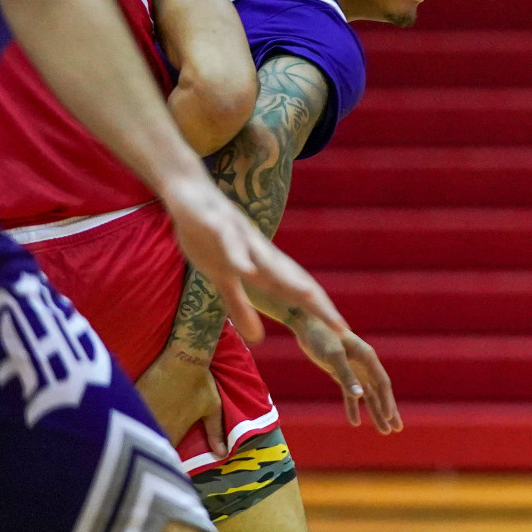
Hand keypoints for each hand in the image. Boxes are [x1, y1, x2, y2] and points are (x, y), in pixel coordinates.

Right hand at [134, 350, 227, 456]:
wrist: (182, 358)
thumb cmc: (200, 383)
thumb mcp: (212, 408)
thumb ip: (215, 432)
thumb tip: (222, 454)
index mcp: (174, 430)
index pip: (165, 453)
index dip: (163, 460)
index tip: (162, 463)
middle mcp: (156, 425)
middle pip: (148, 444)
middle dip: (148, 449)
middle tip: (149, 452)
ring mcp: (142, 411)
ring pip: (137, 430)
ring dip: (137, 435)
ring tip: (135, 440)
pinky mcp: (132, 399)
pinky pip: (129, 413)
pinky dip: (130, 417)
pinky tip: (127, 420)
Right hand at [159, 173, 345, 343]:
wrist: (187, 192)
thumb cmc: (208, 236)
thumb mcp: (222, 278)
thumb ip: (240, 306)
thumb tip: (257, 339)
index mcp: (264, 266)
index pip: (297, 292)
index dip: (319, 311)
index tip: (343, 333)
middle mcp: (260, 252)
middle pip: (294, 279)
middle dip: (317, 303)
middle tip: (340, 326)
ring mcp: (241, 237)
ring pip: (268, 260)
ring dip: (288, 279)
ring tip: (310, 298)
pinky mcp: (216, 224)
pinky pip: (230, 242)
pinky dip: (239, 256)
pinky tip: (247, 270)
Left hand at [291, 315, 401, 432]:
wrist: (309, 324)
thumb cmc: (322, 335)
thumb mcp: (333, 355)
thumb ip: (346, 375)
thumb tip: (360, 395)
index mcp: (368, 358)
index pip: (382, 384)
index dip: (387, 401)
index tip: (389, 418)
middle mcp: (365, 365)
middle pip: (380, 392)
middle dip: (388, 411)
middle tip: (397, 429)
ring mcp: (354, 370)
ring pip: (369, 396)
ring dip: (375, 413)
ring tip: (384, 431)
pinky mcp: (342, 374)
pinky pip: (351, 395)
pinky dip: (353, 408)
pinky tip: (355, 422)